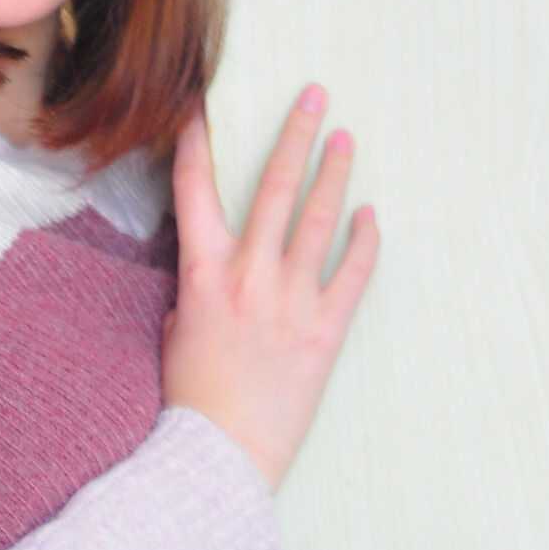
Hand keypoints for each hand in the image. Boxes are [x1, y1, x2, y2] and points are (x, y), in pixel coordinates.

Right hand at [160, 84, 378, 492]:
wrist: (219, 454)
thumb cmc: (191, 403)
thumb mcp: (176, 338)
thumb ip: (195, 297)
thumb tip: (214, 283)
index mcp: (201, 275)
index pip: (195, 191)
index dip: (196, 143)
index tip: (202, 105)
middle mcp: (248, 276)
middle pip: (275, 187)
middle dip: (296, 135)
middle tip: (315, 95)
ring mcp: (290, 300)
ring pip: (318, 219)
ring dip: (334, 174)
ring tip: (347, 138)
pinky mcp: (325, 330)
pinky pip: (353, 274)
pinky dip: (366, 242)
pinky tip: (372, 216)